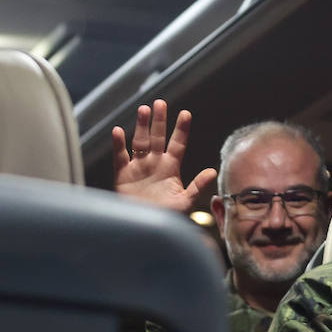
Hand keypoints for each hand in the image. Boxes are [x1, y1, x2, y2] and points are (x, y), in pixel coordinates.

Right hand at [111, 99, 217, 213]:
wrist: (144, 229)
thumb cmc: (166, 216)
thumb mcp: (185, 202)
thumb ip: (197, 186)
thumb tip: (212, 171)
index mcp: (171, 167)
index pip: (178, 144)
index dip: (181, 129)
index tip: (185, 114)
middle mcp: (155, 163)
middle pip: (158, 137)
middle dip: (159, 120)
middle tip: (160, 103)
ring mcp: (138, 167)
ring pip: (140, 141)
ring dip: (141, 126)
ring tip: (143, 110)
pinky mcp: (123, 174)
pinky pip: (120, 156)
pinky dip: (119, 145)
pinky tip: (119, 131)